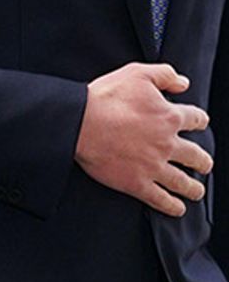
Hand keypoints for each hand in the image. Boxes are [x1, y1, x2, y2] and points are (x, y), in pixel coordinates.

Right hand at [74, 62, 211, 216]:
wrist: (80, 123)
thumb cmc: (105, 98)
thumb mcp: (136, 74)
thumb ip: (164, 74)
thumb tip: (183, 83)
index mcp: (169, 117)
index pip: (196, 120)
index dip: (199, 121)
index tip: (198, 123)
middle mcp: (167, 144)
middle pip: (197, 157)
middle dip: (202, 161)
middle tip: (202, 163)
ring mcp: (154, 166)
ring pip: (184, 183)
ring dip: (194, 188)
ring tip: (195, 189)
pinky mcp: (138, 183)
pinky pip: (163, 201)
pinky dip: (173, 207)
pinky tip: (177, 207)